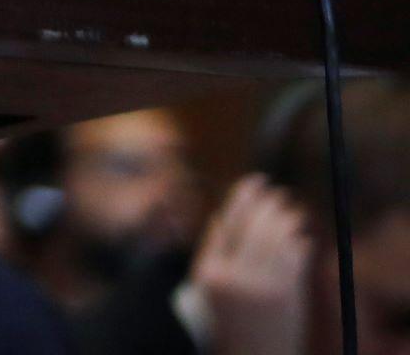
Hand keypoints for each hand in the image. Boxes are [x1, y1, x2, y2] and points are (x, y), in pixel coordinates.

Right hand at [192, 173, 311, 354]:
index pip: (227, 224)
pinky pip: (293, 261)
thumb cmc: (225, 324)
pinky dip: (298, 244)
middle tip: (273, 189)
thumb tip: (219, 219)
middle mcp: (235, 277)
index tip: (252, 182)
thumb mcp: (206, 290)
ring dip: (285, 220)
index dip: (242, 199)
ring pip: (276, 241)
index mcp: (209, 273)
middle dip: (266, 204)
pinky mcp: (286, 296)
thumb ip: (211, 254)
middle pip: (253, 228)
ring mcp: (263, 287)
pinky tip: (299, 235)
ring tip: (289, 207)